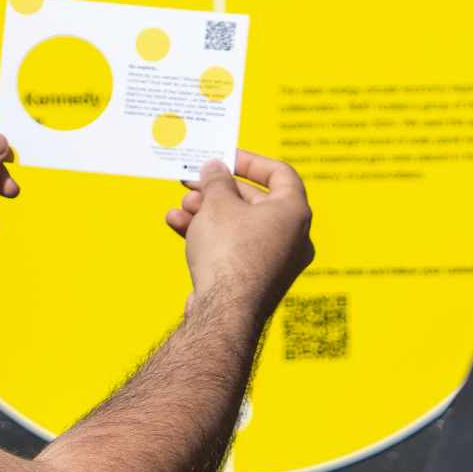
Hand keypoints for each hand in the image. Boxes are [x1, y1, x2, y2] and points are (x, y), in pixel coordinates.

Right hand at [165, 150, 313, 318]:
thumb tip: (216, 169)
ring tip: (181, 206)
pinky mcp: (254, 281)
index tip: (223, 157)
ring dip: (207, 212)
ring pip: (238, 226)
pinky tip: (178, 225)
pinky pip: (232, 248)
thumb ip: (217, 180)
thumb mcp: (218, 203)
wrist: (223, 313)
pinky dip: (208, 235)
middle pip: (254, 201)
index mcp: (294, 213)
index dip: (250, 161)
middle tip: (192, 182)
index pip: (280, 174)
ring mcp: (274, 262)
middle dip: (218, 190)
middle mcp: (291, 238)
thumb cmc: (229, 252)